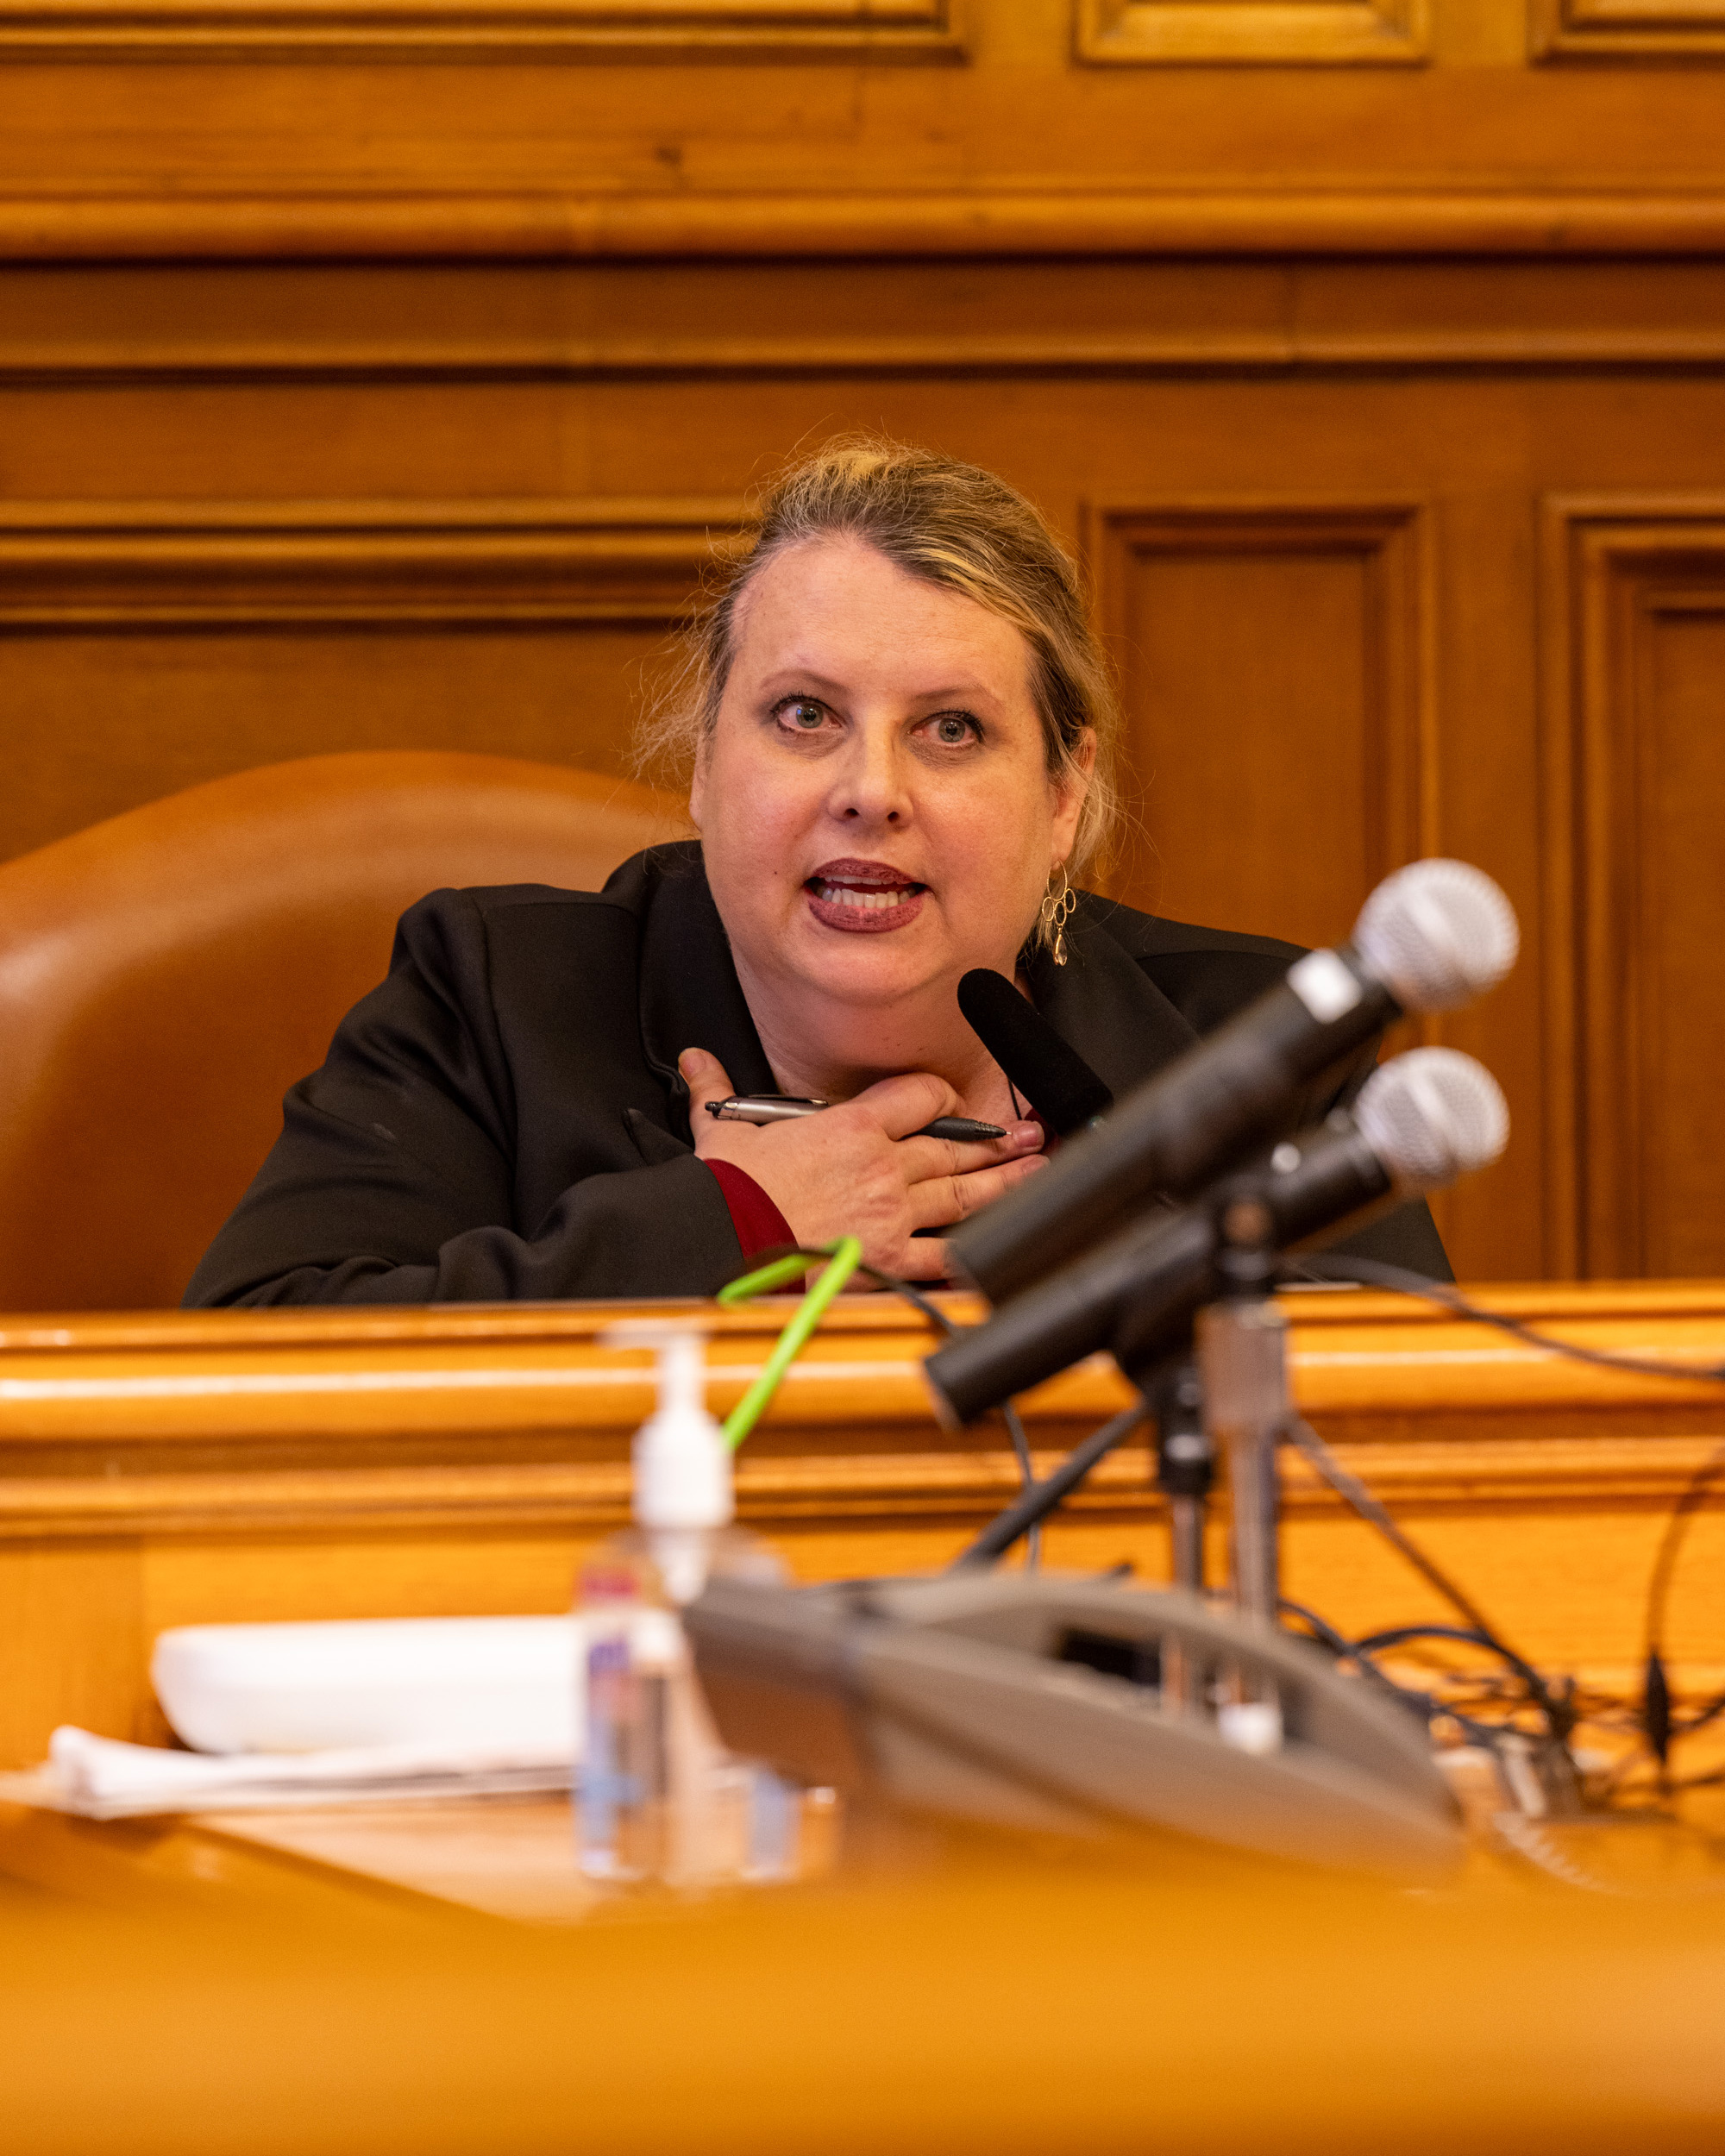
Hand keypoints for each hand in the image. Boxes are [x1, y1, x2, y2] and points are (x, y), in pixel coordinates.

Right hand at [681, 1048, 1045, 1281]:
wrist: (721, 1240)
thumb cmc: (726, 1190)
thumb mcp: (723, 1130)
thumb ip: (718, 1092)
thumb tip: (697, 1062)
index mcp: (850, 1126)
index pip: (918, 1097)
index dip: (941, 1095)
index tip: (954, 1101)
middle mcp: (882, 1165)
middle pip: (953, 1145)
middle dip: (996, 1139)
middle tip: (1029, 1135)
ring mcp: (891, 1213)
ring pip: (963, 1193)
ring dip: (1004, 1182)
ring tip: (1036, 1172)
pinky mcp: (887, 1257)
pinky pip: (940, 1255)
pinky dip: (970, 1251)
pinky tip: (998, 1244)